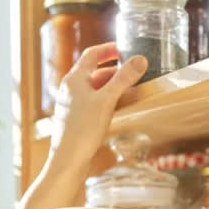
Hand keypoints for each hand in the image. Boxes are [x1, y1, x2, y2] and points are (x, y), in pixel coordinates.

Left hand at [50, 43, 146, 171]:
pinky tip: (121, 108)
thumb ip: (124, 78)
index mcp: (74, 79)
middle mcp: (71, 89)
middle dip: (116, 71)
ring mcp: (73, 104)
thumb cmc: (82, 129)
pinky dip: (109, 101)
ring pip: (96, 89)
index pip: (92, 55)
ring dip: (114, 87)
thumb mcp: (107, 100)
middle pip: (95, 72)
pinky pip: (95, 103)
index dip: (109, 50)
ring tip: (133, 90)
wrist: (68, 160)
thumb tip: (140, 59)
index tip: (125, 48)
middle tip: (135, 72)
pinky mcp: (77, 119)